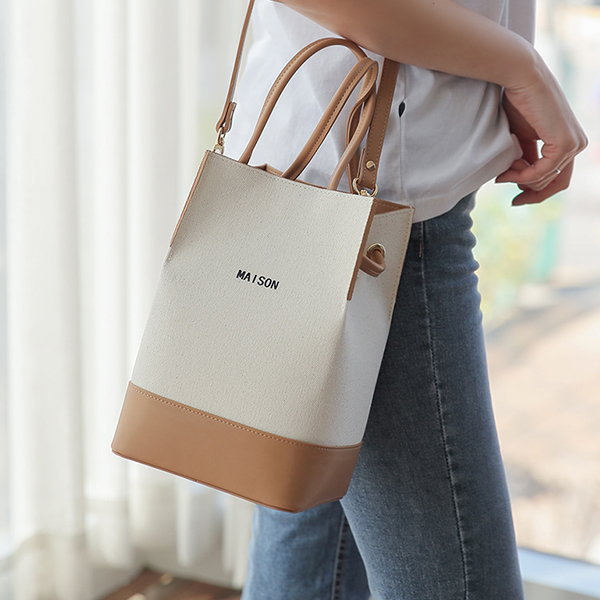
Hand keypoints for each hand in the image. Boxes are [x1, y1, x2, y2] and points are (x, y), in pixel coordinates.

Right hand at [495, 50, 587, 205]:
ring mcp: (574, 143)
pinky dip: (524, 176)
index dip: (536, 192)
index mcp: (568, 141)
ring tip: (503, 173)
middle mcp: (577, 143)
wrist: (521, 77)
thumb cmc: (517, 101)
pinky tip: (509, 172)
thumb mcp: (521, 137)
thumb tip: (520, 180)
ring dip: (521, 181)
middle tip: (510, 195)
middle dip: (531, 193)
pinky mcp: (566, 143)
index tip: (514, 198)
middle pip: (557, 184)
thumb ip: (526, 157)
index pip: (558, 177)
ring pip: (547, 179)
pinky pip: (543, 172)